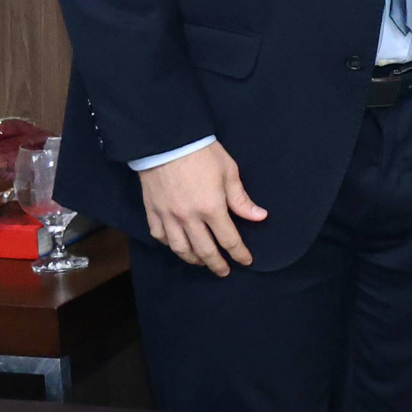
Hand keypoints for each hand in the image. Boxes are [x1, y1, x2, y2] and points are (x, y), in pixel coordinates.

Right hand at [137, 142, 265, 275]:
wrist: (166, 140)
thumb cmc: (202, 153)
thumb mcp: (229, 172)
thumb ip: (241, 199)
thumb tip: (259, 217)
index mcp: (211, 208)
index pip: (229, 240)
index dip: (239, 253)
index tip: (246, 261)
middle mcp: (189, 218)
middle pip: (204, 250)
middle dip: (217, 264)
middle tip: (224, 271)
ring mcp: (168, 216)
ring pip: (180, 248)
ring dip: (193, 259)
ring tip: (202, 263)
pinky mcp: (153, 211)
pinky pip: (160, 236)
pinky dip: (170, 245)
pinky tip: (178, 245)